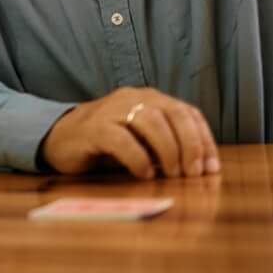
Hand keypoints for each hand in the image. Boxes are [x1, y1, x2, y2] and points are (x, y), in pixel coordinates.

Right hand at [39, 87, 221, 180]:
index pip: (187, 112)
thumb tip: (200, 170)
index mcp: (149, 99)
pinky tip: (144, 173)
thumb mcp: (142, 142)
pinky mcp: (93, 127)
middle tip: (194, 173)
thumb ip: (166, 147)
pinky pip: (121, 139)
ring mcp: (111, 109)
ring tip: (172, 174)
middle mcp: (133, 97)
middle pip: (173, 113)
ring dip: (168, 150)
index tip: (212, 168)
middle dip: (190, 145)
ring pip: (151, 122)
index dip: (204, 139)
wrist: (60, 138)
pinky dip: (138, 158)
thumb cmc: (107, 144)